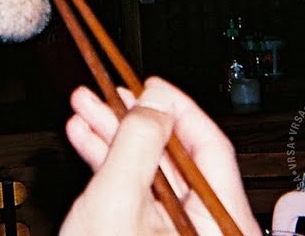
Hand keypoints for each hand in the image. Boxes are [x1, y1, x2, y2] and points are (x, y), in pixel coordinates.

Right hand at [59, 77, 258, 235]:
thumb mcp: (116, 201)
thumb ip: (137, 145)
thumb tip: (154, 105)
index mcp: (220, 225)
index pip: (211, 148)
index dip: (176, 108)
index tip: (149, 84)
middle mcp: (207, 232)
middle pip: (178, 160)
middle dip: (134, 121)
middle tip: (106, 94)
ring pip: (152, 175)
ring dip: (115, 139)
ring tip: (84, 111)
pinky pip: (137, 197)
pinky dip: (111, 168)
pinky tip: (86, 142)